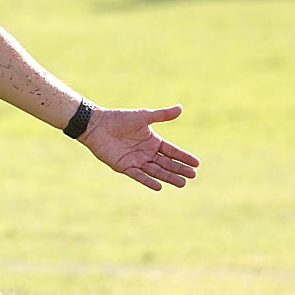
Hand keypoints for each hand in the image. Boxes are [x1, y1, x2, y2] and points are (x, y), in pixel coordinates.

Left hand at [79, 105, 199, 190]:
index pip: (172, 151)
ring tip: (182, 183)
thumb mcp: (143, 116)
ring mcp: (136, 160)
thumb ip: (162, 115)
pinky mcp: (124, 167)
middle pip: (166, 163)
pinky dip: (148, 181)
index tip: (197, 163)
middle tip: (193, 175)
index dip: (183, 157)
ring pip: (156, 171)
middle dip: (179, 169)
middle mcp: (146, 152)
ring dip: (169, 177)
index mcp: (152, 141)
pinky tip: (159, 186)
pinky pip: (139, 175)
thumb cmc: (119, 119)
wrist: (97, 125)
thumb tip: (180, 108)